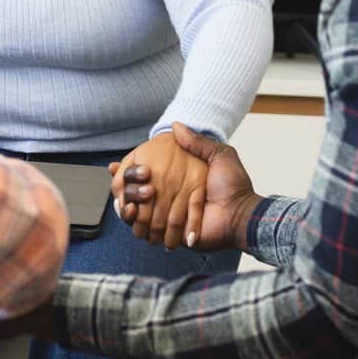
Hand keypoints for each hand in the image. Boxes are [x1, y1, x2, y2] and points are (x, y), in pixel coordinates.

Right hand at [114, 123, 259, 250]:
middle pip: (136, 194)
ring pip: (137, 213)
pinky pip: (147, 228)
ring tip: (127, 198)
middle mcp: (170, 199)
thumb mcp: (220, 157)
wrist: (241, 214)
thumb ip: (198, 142)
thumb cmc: (233, 187)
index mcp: (178, 182)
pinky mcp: (171, 233)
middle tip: (131, 180)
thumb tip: (177, 125)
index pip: (145, 176)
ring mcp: (169, 218)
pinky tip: (130, 210)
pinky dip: (135, 220)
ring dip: (127, 203)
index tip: (116, 166)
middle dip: (126, 188)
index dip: (129, 171)